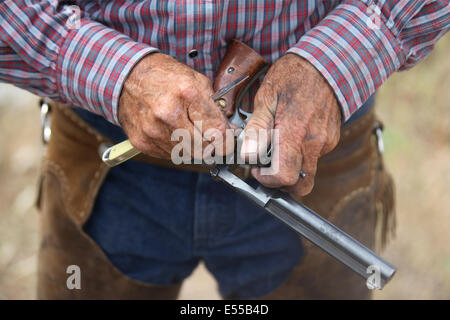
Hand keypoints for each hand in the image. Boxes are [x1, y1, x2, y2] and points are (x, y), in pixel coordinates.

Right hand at [118, 53, 229, 158]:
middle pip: (203, 148)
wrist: (127, 76)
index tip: (228, 141)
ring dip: (192, 147)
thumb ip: (215, 107)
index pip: (216, 131)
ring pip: (187, 155)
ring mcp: (153, 130)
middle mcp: (167, 114)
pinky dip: (175, 148)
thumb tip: (229, 131)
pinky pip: (169, 155)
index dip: (226, 139)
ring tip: (187, 130)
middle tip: (211, 139)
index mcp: (186, 94)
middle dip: (211, 146)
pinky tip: (172, 132)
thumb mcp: (196, 81)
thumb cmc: (164, 77)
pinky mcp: (142, 142)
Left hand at [241, 53, 340, 197]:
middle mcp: (314, 142)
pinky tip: (294, 133)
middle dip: (281, 181)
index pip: (285, 177)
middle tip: (268, 164)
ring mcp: (326, 143)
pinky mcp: (332, 140)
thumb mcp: (266, 98)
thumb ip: (257, 129)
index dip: (267, 179)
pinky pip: (315, 157)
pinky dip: (301, 153)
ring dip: (291, 166)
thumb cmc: (292, 77)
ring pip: (307, 171)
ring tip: (280, 141)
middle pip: (300, 185)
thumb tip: (247, 155)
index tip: (257, 168)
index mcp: (295, 133)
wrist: (326, 63)